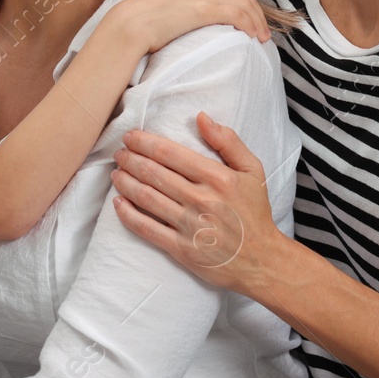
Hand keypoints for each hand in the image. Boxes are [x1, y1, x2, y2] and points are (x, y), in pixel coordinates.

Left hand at [109, 112, 285, 294]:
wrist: (262, 260)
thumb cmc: (254, 213)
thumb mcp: (253, 170)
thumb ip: (228, 141)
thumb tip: (201, 117)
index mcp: (217, 177)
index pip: (170, 154)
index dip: (144, 143)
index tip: (130, 137)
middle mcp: (201, 199)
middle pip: (153, 173)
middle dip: (130, 159)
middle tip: (119, 154)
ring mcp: (189, 225)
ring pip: (146, 197)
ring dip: (125, 182)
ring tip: (116, 173)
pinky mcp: (181, 249)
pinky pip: (146, 228)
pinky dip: (127, 215)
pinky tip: (117, 203)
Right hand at [112, 0, 270, 53]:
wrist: (131, 22)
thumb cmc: (139, 11)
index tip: (247, 16)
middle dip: (255, 10)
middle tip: (260, 29)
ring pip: (244, 2)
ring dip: (257, 20)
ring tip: (261, 38)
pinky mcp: (207, 9)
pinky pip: (239, 13)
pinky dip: (250, 23)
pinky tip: (252, 36)